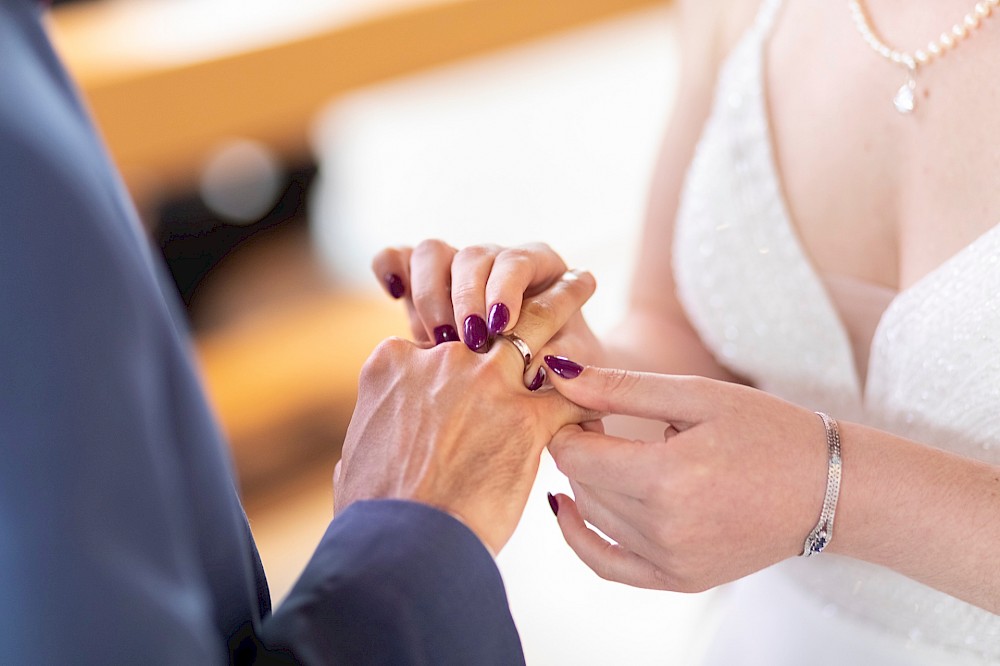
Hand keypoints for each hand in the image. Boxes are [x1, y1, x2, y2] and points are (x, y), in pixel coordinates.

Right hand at [335, 274, 599, 553]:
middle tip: (540, 276)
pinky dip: (589, 398)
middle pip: (485, 313)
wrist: (402, 545)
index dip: (455, 349)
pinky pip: (570, 396)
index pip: (434, 340)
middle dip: (513, 293)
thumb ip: (376, 436)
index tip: (472, 354)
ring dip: (562, 302)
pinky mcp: (526, 418)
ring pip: (534, 325)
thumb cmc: (374, 515)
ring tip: (582, 283)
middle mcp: (440, 361)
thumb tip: (372, 453)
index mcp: (393, 364)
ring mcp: (485, 383)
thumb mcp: (357, 458)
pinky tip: (605, 394)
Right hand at [371, 241, 603, 384]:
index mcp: (538, 268)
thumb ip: (560, 362)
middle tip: (469, 339)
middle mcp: (495, 262)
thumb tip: (543, 364)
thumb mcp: (567, 373)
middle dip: (468, 296)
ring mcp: (455, 272)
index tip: (502, 325)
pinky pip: (397, 258)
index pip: (518, 261)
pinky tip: (394, 292)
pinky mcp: (421, 286)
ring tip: (438, 338)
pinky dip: (391, 266)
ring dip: (431, 292)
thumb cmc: (557, 380)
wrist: (524, 401)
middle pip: (472, 256)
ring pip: (431, 253)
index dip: (506, 288)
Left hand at [542, 360, 829, 591]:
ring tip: (611, 453)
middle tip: (599, 422)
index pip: (576, 454)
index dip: (569, 424)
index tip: (586, 406)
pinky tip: (569, 508)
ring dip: (587, 483)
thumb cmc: (768, 431)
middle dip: (579, 450)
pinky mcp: (680, 579)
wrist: (830, 489)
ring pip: (593, 518)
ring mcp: (673, 561)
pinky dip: (581, 537)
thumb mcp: (697, 396)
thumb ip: (621, 388)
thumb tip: (558, 373)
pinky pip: (606, 566)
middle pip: (582, 484)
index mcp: (669, 477)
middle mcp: (666, 528)